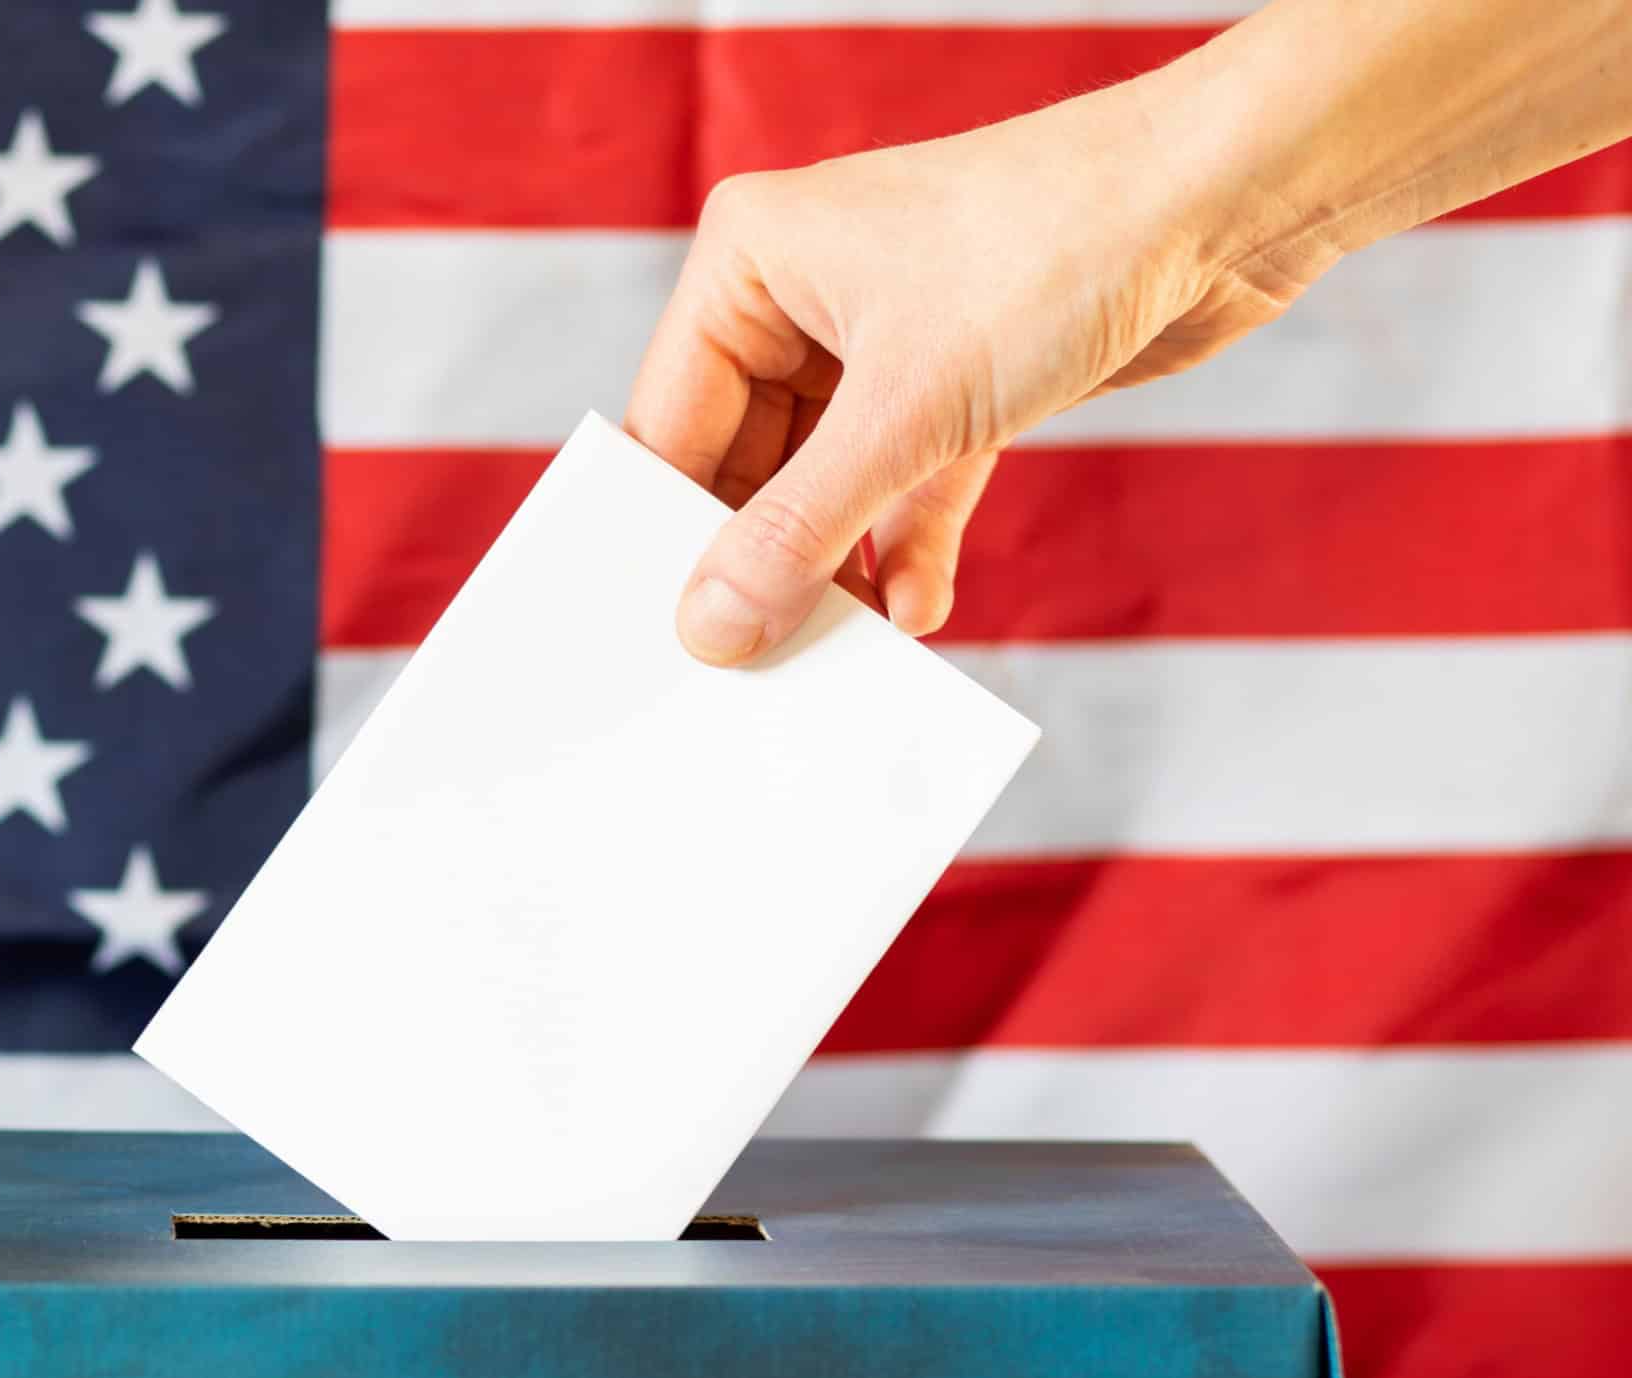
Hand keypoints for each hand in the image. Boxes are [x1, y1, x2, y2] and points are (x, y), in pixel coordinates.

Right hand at [626, 81, 1324, 662]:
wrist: (1225, 197)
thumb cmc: (1051, 246)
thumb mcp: (904, 411)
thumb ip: (797, 529)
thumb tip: (711, 626)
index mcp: (749, 263)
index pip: (672, 424)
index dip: (670, 534)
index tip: (675, 635)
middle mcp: (803, 296)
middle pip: (747, 464)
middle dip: (765, 562)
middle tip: (756, 661)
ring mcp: (883, 338)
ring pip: (831, 482)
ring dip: (839, 567)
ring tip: (836, 652)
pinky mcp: (960, 379)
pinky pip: (909, 482)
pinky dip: (911, 544)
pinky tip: (915, 610)